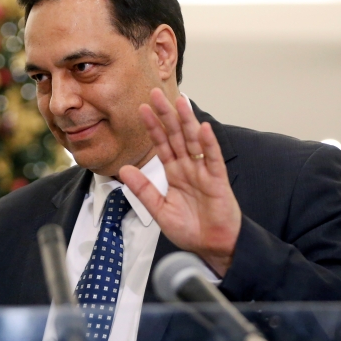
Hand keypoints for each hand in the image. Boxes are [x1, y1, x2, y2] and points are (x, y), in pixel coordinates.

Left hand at [118, 89, 240, 275]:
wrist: (212, 247)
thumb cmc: (191, 229)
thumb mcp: (159, 210)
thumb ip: (143, 190)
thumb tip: (123, 170)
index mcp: (174, 173)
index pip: (161, 144)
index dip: (152, 127)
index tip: (142, 109)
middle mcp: (188, 167)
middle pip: (176, 135)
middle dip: (166, 115)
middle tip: (156, 93)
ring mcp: (203, 171)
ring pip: (194, 141)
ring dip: (187, 121)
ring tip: (179, 101)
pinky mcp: (217, 180)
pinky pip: (212, 158)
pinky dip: (208, 143)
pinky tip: (202, 128)